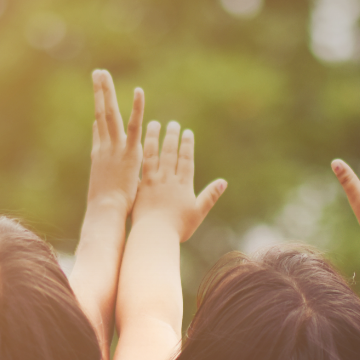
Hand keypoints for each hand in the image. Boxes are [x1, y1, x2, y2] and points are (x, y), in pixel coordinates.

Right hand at [88, 69, 144, 214]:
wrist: (105, 211)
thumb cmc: (107, 206)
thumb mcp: (104, 186)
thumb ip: (105, 172)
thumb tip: (102, 161)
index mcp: (99, 155)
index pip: (99, 129)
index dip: (99, 112)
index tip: (99, 95)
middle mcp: (104, 146)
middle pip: (100, 113)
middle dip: (98, 92)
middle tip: (97, 72)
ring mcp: (114, 147)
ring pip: (109, 113)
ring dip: (105, 91)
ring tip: (102, 72)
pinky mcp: (128, 151)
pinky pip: (134, 126)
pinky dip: (137, 108)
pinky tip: (139, 91)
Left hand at [132, 120, 224, 240]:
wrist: (154, 235)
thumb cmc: (178, 227)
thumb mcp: (198, 212)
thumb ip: (209, 196)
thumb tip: (223, 182)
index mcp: (183, 184)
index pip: (186, 159)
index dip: (187, 144)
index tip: (187, 132)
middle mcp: (167, 179)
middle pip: (170, 153)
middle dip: (172, 136)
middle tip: (172, 124)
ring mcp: (152, 182)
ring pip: (153, 154)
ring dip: (153, 138)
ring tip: (153, 124)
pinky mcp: (139, 187)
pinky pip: (139, 166)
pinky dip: (138, 154)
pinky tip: (136, 144)